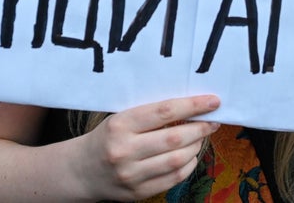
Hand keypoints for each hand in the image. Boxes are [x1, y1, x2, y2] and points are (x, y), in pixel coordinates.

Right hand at [79, 95, 221, 200]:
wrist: (81, 171)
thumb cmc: (108, 138)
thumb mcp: (121, 118)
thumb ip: (151, 114)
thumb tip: (191, 107)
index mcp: (120, 125)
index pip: (164, 112)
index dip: (193, 106)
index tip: (213, 101)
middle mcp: (124, 150)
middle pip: (174, 138)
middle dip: (200, 128)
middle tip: (212, 122)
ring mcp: (131, 174)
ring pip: (177, 160)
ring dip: (196, 147)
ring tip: (201, 138)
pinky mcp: (137, 192)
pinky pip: (172, 179)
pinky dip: (188, 166)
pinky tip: (190, 156)